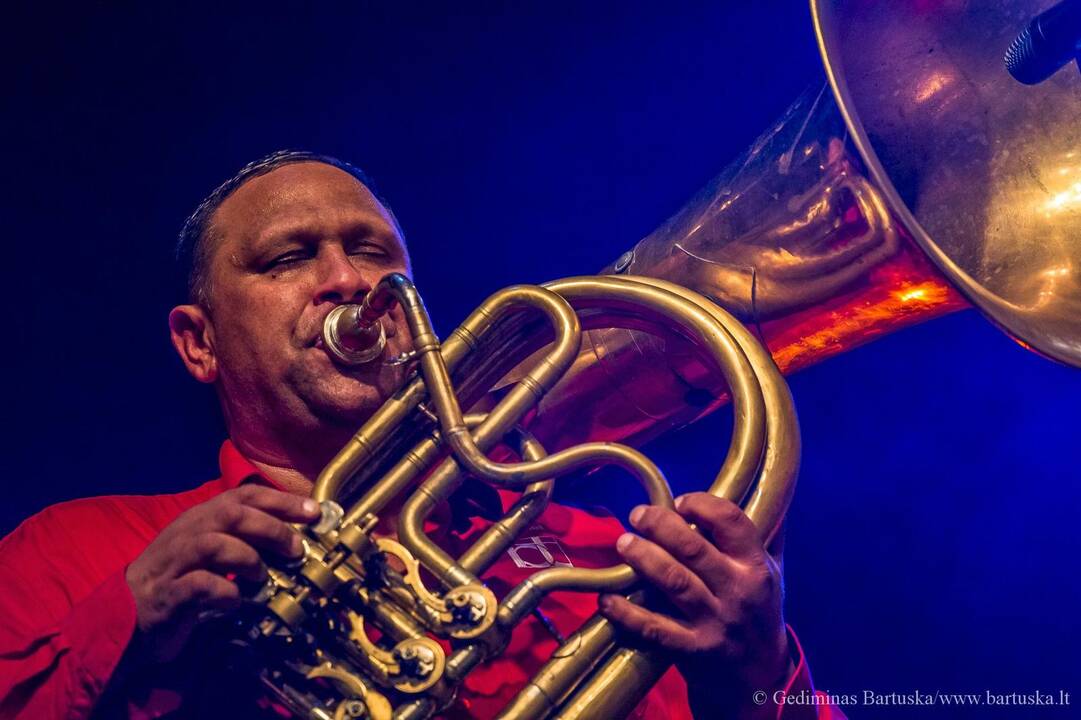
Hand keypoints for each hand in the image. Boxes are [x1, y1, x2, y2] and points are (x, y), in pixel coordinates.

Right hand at [124, 485, 320, 662]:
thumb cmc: (177, 579)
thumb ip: (242, 538)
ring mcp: (175, 563)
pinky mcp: (167, 596)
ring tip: (262, 576)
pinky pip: (199, 586)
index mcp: (201, 518)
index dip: (282, 501)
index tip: (314, 513)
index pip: (244, 495)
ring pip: (214, 543)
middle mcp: (188, 533)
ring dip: (247, 558)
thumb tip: (294, 536)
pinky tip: (237, 601)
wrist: (123, 613)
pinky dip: (225, 591)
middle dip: (272, 528)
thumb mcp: (209, 549)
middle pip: (233, 514)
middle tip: (295, 549)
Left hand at [598, 493, 790, 718]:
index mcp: (756, 566)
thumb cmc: (760, 613)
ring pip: (674, 582)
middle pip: (694, 549)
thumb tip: (756, 484)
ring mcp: (716, 622)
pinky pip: (656, 628)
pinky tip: (607, 599)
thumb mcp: (772, 572)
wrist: (762, 678)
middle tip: (637, 514)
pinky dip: (628, 613)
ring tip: (623, 543)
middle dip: (660, 526)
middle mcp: (738, 591)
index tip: (679, 501)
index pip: (733, 522)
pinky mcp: (695, 650)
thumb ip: (762, 533)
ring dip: (643, 559)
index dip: (703, 505)